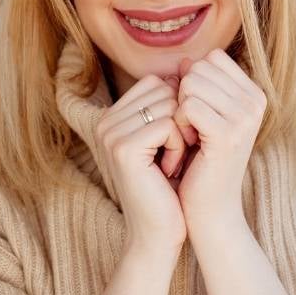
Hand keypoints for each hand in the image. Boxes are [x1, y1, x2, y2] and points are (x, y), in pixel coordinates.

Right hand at [95, 74, 188, 254]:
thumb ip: (172, 101)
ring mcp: (110, 133)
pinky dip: (178, 146)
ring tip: (170, 162)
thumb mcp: (169, 137)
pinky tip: (168, 170)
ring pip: (168, 104)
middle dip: (180, 119)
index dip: (177, 108)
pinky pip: (168, 124)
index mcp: (112, 115)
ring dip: (181, 134)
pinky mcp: (123, 148)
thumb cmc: (169, 186)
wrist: (158, 232)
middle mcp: (105, 120)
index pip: (156, 81)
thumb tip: (190, 62)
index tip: (174, 141)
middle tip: (173, 153)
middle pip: (162, 88)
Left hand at [169, 48, 266, 225]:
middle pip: (199, 67)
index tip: (196, 114)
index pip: (211, 58)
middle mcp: (255, 102)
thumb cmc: (201, 162)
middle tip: (190, 128)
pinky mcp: (227, 134)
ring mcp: (244, 118)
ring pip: (191, 83)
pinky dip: (178, 123)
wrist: (210, 209)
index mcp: (253, 94)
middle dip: (184, 95)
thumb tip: (183, 60)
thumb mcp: (201, 116)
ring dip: (179, 110)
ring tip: (189, 137)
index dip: (193, 81)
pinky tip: (186, 144)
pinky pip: (187, 105)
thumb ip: (197, 85)